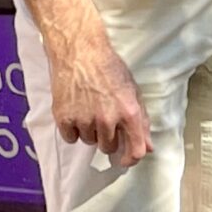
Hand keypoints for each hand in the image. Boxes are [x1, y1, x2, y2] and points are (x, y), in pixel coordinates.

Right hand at [27, 0, 150, 167]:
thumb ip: (141, 121)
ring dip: (90, 132)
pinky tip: (75, 112)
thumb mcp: (132, 91)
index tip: (125, 160)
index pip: (135, 150)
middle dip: (108, 138)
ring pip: (89, 142)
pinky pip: (70, 138)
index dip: (131, 159)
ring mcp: (84, 119)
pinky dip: (72, 130)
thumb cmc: (109, 68)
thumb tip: (148, 147)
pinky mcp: (64, 118)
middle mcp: (107, 119)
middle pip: (108, 147)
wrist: (79, 51)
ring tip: (88, 109)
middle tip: (104, 119)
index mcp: (129, 112)